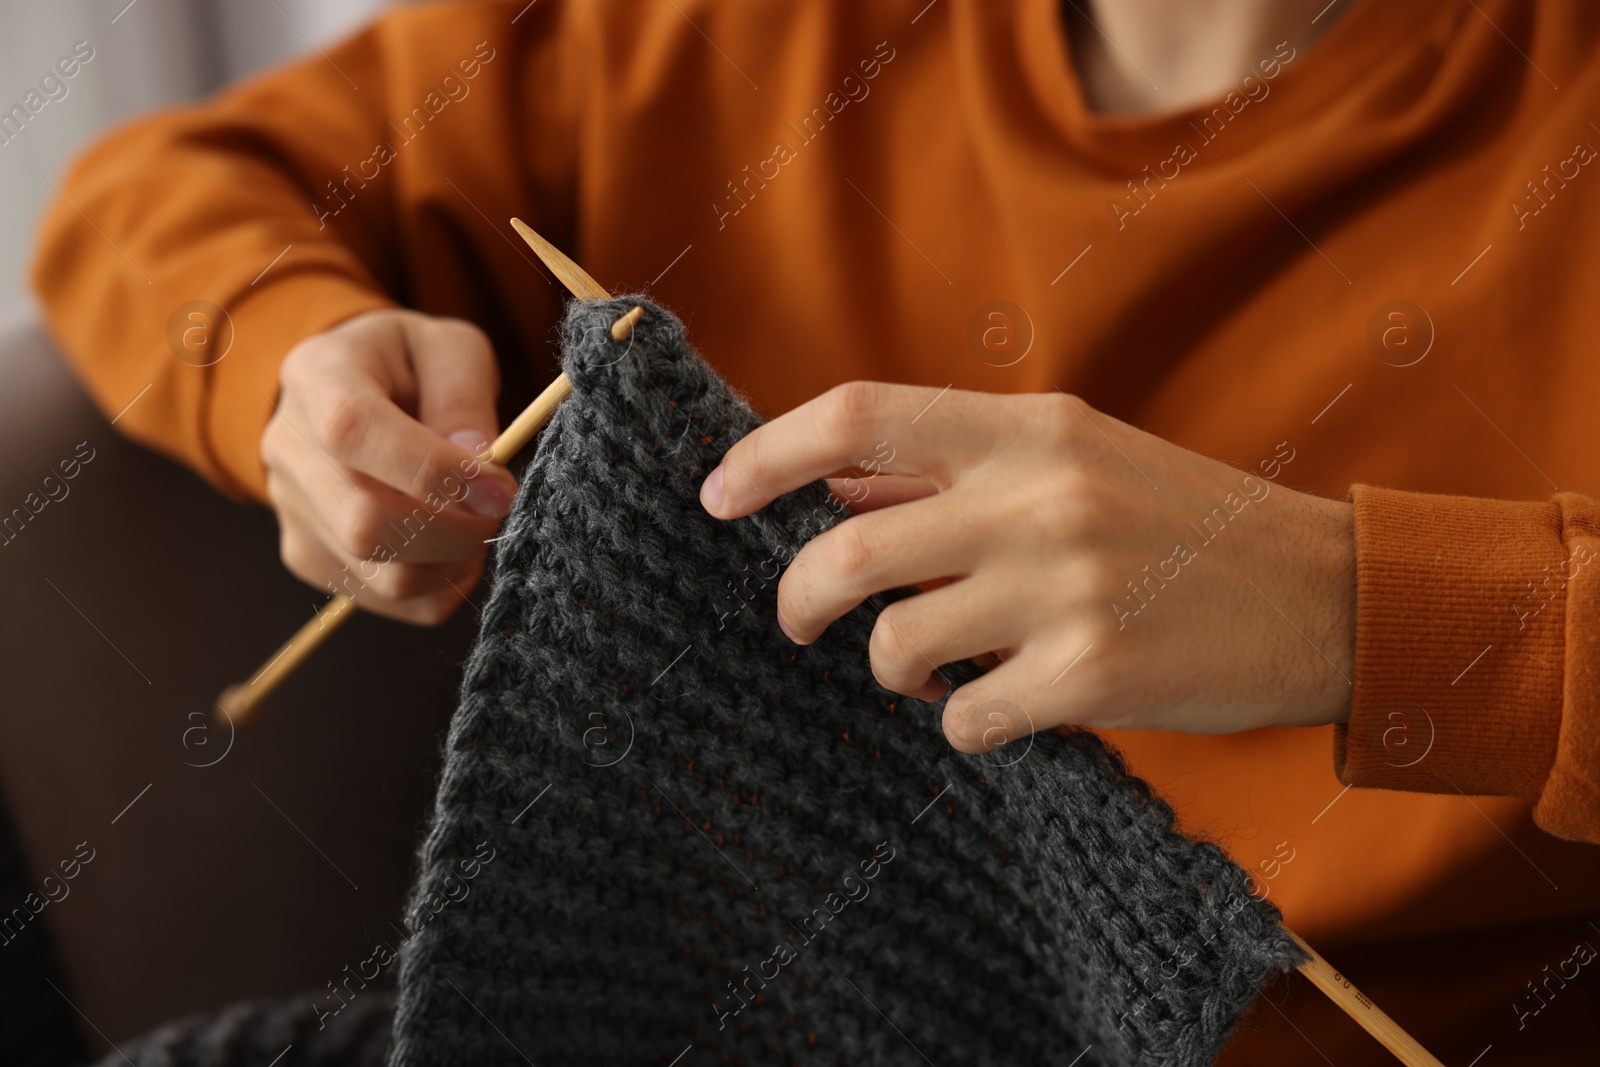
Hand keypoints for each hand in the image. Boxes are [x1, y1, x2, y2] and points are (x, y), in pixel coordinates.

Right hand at [262, 309, 517, 623]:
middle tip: (497, 508)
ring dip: (452, 562)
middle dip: (454, 529)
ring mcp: (291, 510)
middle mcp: (287, 448)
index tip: (498, 487)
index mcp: (317, 377)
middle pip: (361, 521)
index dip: (433, 471)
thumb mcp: (449, 348)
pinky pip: (388, 599)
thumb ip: (463, 391)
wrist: (358, 389)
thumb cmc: (412, 365)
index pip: (354, 433)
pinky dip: (440, 586)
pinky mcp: (310, 556)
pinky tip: (455, 546)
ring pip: (379, 574)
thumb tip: (476, 456)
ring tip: (479, 524)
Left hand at [699, 383, 1354, 753]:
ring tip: (926, 673)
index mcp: (1028, 427)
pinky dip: (959, 723)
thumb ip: (954, 469)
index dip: (767, 452)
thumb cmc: (1182, 524)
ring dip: (889, 671)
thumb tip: (833, 483)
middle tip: (798, 622)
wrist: (1324, 593)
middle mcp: (1039, 496)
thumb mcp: (1074, 458)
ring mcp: (1065, 587)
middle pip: (850, 549)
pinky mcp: (1094, 675)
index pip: (859, 415)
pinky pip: (966, 718)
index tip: (715, 494)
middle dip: (797, 598)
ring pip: (896, 646)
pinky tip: (992, 710)